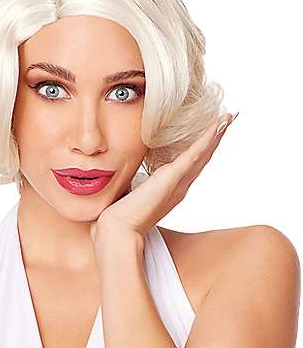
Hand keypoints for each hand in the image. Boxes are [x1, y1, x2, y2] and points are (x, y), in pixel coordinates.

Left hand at [91, 112, 238, 242]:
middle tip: (228, 118)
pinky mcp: (172, 179)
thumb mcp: (130, 192)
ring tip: (229, 117)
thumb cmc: (120, 215)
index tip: (211, 131)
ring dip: (216, 134)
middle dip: (215, 137)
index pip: (190, 164)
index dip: (202, 147)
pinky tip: (217, 125)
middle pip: (202, 157)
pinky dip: (207, 139)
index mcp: (170, 189)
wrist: (118, 230)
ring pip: (202, 154)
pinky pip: (194, 154)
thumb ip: (135, 183)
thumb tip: (128, 175)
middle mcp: (179, 187)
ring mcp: (178, 183)